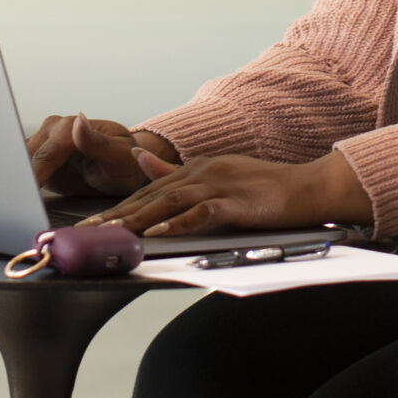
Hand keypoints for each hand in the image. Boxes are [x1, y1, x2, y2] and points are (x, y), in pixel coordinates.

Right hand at [27, 113, 179, 197]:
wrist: (124, 169)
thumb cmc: (126, 163)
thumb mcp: (119, 156)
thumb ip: (98, 142)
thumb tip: (78, 121)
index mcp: (70, 127)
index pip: (45, 154)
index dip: (33, 176)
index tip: (24, 194)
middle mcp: (53, 129)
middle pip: (26, 157)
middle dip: (19, 179)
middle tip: (14, 204)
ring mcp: (44, 142)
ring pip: (19, 161)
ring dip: (15, 180)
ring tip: (12, 202)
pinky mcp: (39, 158)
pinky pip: (23, 169)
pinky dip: (19, 182)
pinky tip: (17, 198)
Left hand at [84, 148, 372, 238]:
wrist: (311, 187)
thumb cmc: (268, 190)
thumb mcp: (219, 176)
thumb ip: (179, 173)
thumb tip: (142, 163)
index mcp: (196, 168)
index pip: (149, 189)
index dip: (118, 205)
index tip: (91, 222)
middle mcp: (201, 172)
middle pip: (150, 195)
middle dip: (115, 214)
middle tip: (86, 231)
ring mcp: (218, 185)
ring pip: (167, 202)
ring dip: (135, 218)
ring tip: (109, 233)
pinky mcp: (235, 202)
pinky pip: (200, 213)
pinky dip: (176, 224)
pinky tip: (156, 234)